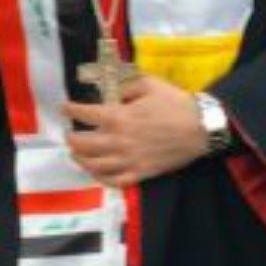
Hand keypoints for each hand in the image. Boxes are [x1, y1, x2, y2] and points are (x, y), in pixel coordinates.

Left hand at [63, 75, 208, 187]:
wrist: (200, 128)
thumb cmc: (176, 104)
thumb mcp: (151, 85)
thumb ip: (127, 86)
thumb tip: (113, 92)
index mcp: (118, 116)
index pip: (85, 114)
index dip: (70, 109)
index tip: (64, 107)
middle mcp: (117, 140)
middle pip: (81, 144)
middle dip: (71, 138)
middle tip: (69, 134)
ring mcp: (127, 159)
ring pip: (93, 165)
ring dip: (80, 159)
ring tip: (77, 154)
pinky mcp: (139, 173)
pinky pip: (113, 181)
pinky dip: (100, 178)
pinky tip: (97, 172)